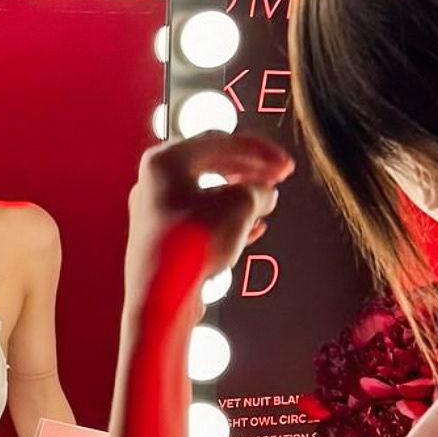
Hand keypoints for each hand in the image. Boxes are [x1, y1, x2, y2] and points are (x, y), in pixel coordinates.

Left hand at [126, 133, 293, 308]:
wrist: (161, 295)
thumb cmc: (190, 244)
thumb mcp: (241, 206)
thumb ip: (259, 191)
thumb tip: (264, 194)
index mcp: (165, 159)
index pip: (221, 141)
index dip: (261, 151)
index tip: (284, 164)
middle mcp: (153, 180)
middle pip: (211, 164)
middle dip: (249, 171)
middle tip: (275, 177)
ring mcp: (155, 210)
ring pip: (207, 193)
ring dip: (240, 196)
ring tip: (264, 203)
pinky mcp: (161, 238)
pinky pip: (200, 219)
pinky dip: (227, 219)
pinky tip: (251, 229)